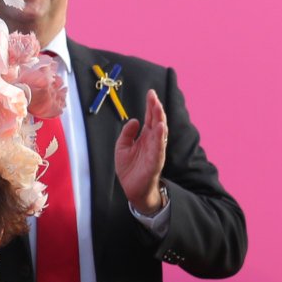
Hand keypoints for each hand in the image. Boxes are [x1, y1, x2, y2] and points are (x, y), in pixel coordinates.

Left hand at [114, 88, 168, 215]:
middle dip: (155, 108)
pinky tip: (160, 127)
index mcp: (145, 136)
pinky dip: (160, 137)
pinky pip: (159, 147)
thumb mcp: (122, 147)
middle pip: (156, 121)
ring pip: (160, 132)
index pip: (149, 118)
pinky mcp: (156, 161)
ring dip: (159, 119)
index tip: (151, 93)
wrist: (131, 188)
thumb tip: (134, 120)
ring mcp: (155, 150)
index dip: (150, 105)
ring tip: (158, 107)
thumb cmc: (129, 168)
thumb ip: (127, 133)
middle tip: (153, 96)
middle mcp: (152, 141)